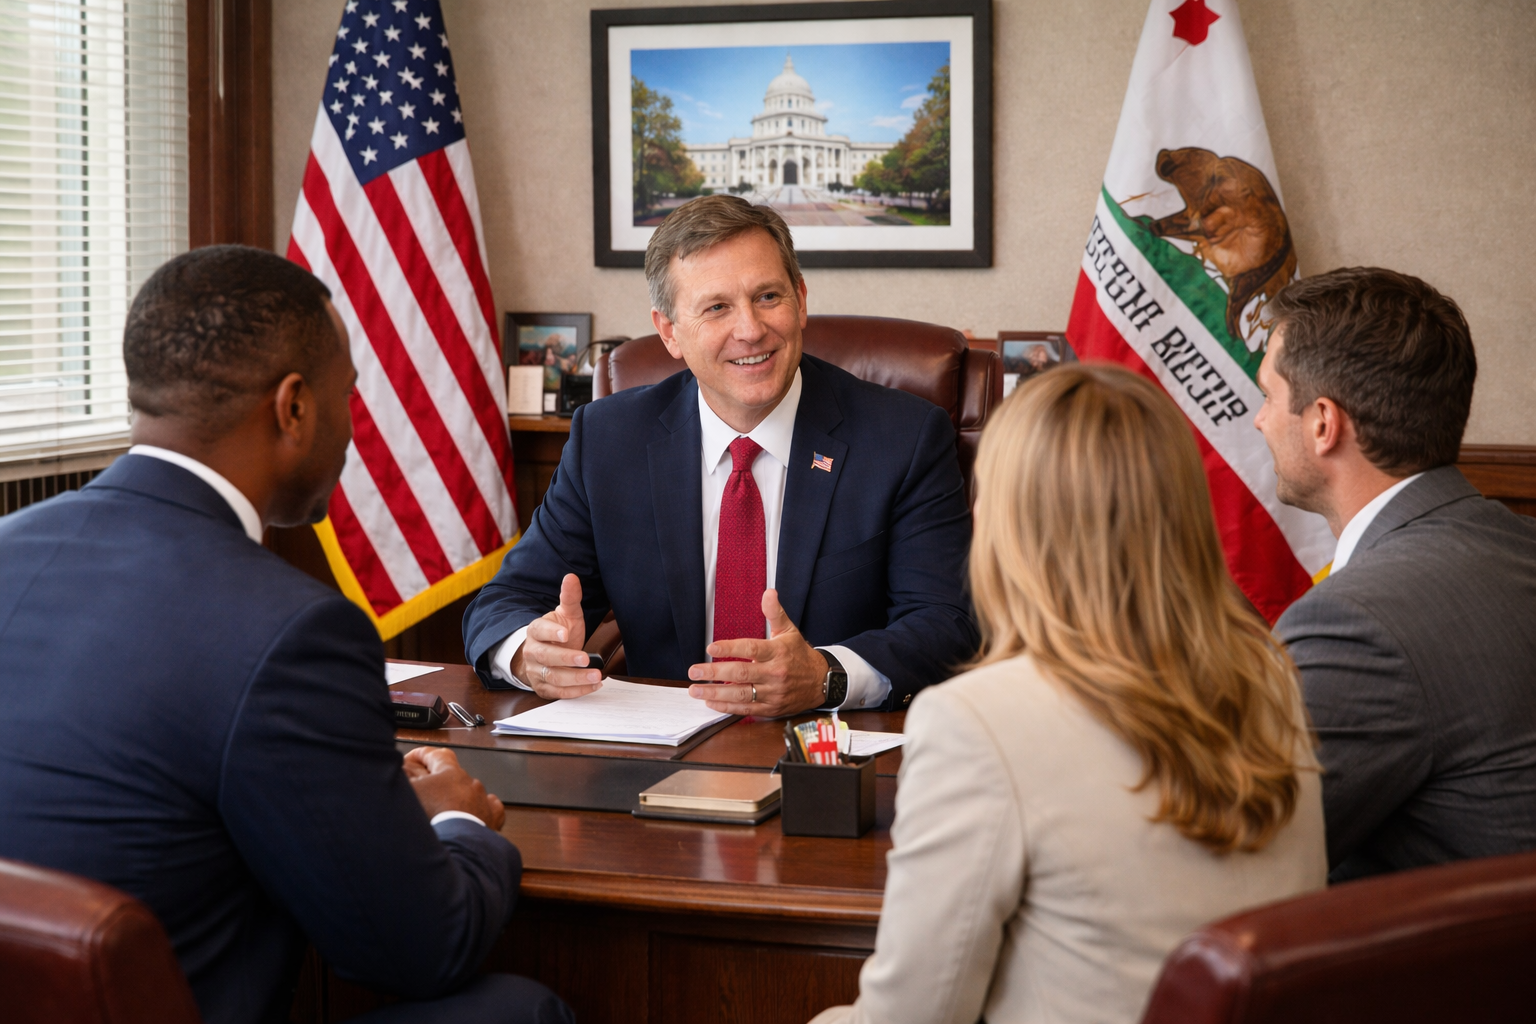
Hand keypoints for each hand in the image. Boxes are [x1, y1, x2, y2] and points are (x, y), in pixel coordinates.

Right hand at [403, 746, 505, 830]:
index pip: (434, 754)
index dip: (421, 755)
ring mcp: (482, 799)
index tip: (411, 759)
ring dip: (457, 796)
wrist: (456, 844)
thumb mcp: (410, 793)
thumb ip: (405, 778)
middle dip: (438, 778)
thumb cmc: (433, 818)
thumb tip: (401, 770)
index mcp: (449, 772)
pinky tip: (473, 814)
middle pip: (452, 773)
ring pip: (469, 790)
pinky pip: (489, 808)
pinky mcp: (491, 817)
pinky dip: (480, 809)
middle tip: (425, 786)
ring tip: (443, 808)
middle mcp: (469, 782)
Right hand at [511, 573, 601, 698]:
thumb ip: (570, 598)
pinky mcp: (543, 688)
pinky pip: (558, 693)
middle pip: (546, 657)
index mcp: (535, 631)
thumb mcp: (566, 615)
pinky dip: (576, 692)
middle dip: (566, 659)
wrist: (544, 655)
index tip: (565, 634)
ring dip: (576, 679)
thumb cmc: (559, 633)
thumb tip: (571, 577)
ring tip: (596, 676)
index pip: (539, 630)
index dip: (551, 633)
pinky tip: (593, 686)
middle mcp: (532, 652)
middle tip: (586, 659)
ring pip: (554, 677)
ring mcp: (536, 671)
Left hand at [686, 589, 827, 717]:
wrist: (822, 683)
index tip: (711, 647)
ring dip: (715, 693)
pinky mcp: (771, 708)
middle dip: (714, 673)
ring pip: (740, 694)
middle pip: (740, 673)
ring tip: (696, 690)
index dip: (730, 648)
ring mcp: (772, 693)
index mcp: (777, 652)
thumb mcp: (789, 631)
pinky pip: (746, 708)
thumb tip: (769, 592)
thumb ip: (775, 613)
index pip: (751, 649)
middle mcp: (774, 673)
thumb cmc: (800, 655)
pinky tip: (711, 702)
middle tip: (694, 671)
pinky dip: (727, 706)